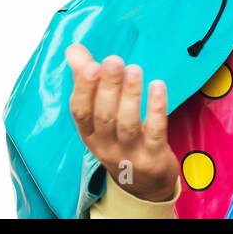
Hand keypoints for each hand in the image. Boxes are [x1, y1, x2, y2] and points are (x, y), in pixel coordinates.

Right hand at [65, 43, 178, 202]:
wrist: (145, 184)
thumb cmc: (118, 138)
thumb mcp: (98, 116)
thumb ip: (87, 80)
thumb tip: (74, 49)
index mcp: (89, 133)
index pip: (80, 112)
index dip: (84, 89)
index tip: (90, 65)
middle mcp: (105, 145)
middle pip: (104, 116)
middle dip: (108, 87)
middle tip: (114, 61)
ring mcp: (130, 153)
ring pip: (127, 124)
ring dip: (130, 95)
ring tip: (134, 69)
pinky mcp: (153, 157)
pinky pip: (155, 132)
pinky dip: (156, 110)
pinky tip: (158, 87)